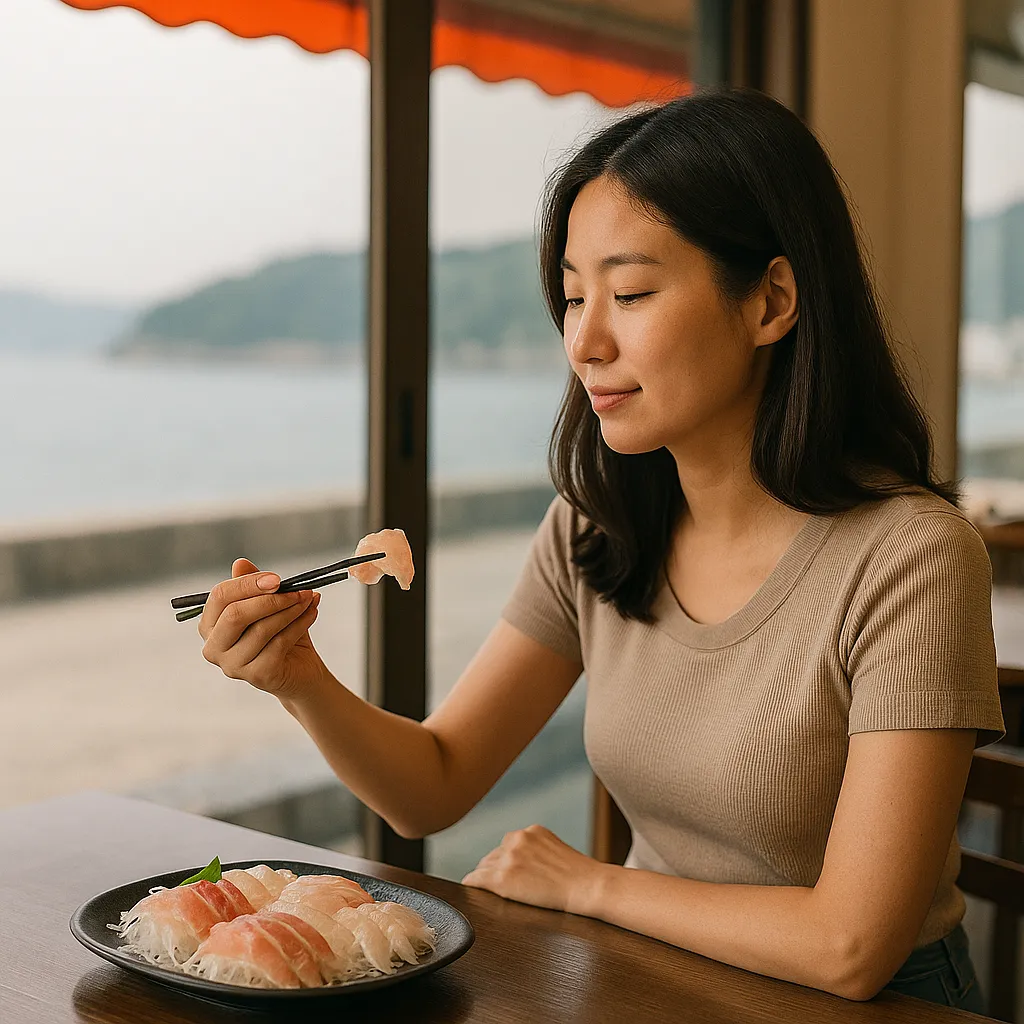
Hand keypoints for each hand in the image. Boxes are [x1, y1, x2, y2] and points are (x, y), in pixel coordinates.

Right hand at [198, 557, 326, 699]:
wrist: (300, 670)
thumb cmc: (279, 634)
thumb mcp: (267, 606)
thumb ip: (253, 586)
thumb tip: (240, 563)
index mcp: (210, 625)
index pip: (220, 597)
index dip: (248, 584)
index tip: (277, 579)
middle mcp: (214, 648)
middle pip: (235, 615)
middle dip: (270, 599)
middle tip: (297, 589)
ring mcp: (233, 665)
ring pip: (262, 629)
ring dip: (291, 609)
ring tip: (309, 597)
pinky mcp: (258, 676)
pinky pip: (280, 643)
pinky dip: (300, 624)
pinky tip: (312, 612)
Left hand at [461, 825, 606, 916]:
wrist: (588, 886)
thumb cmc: (579, 875)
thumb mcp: (556, 850)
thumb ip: (537, 849)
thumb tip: (522, 862)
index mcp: (531, 831)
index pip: (508, 845)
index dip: (505, 861)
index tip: (506, 871)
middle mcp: (517, 839)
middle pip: (493, 856)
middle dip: (495, 869)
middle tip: (501, 884)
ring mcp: (508, 858)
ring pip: (484, 867)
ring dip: (486, 878)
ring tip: (489, 889)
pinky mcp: (502, 878)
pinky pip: (477, 880)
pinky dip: (472, 884)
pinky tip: (470, 889)